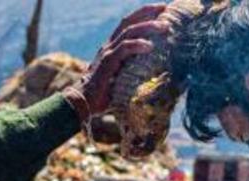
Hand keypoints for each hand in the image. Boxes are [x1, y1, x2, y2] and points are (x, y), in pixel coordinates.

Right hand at [63, 4, 169, 120]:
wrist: (82, 104)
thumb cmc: (102, 97)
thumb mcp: (121, 81)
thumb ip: (134, 75)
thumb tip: (154, 81)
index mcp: (112, 48)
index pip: (128, 25)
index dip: (143, 16)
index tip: (162, 10)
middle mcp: (109, 46)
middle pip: (129, 21)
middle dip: (147, 12)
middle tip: (166, 7)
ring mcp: (107, 52)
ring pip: (129, 31)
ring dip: (148, 26)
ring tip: (165, 26)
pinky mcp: (107, 62)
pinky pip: (124, 48)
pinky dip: (137, 45)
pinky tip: (150, 46)